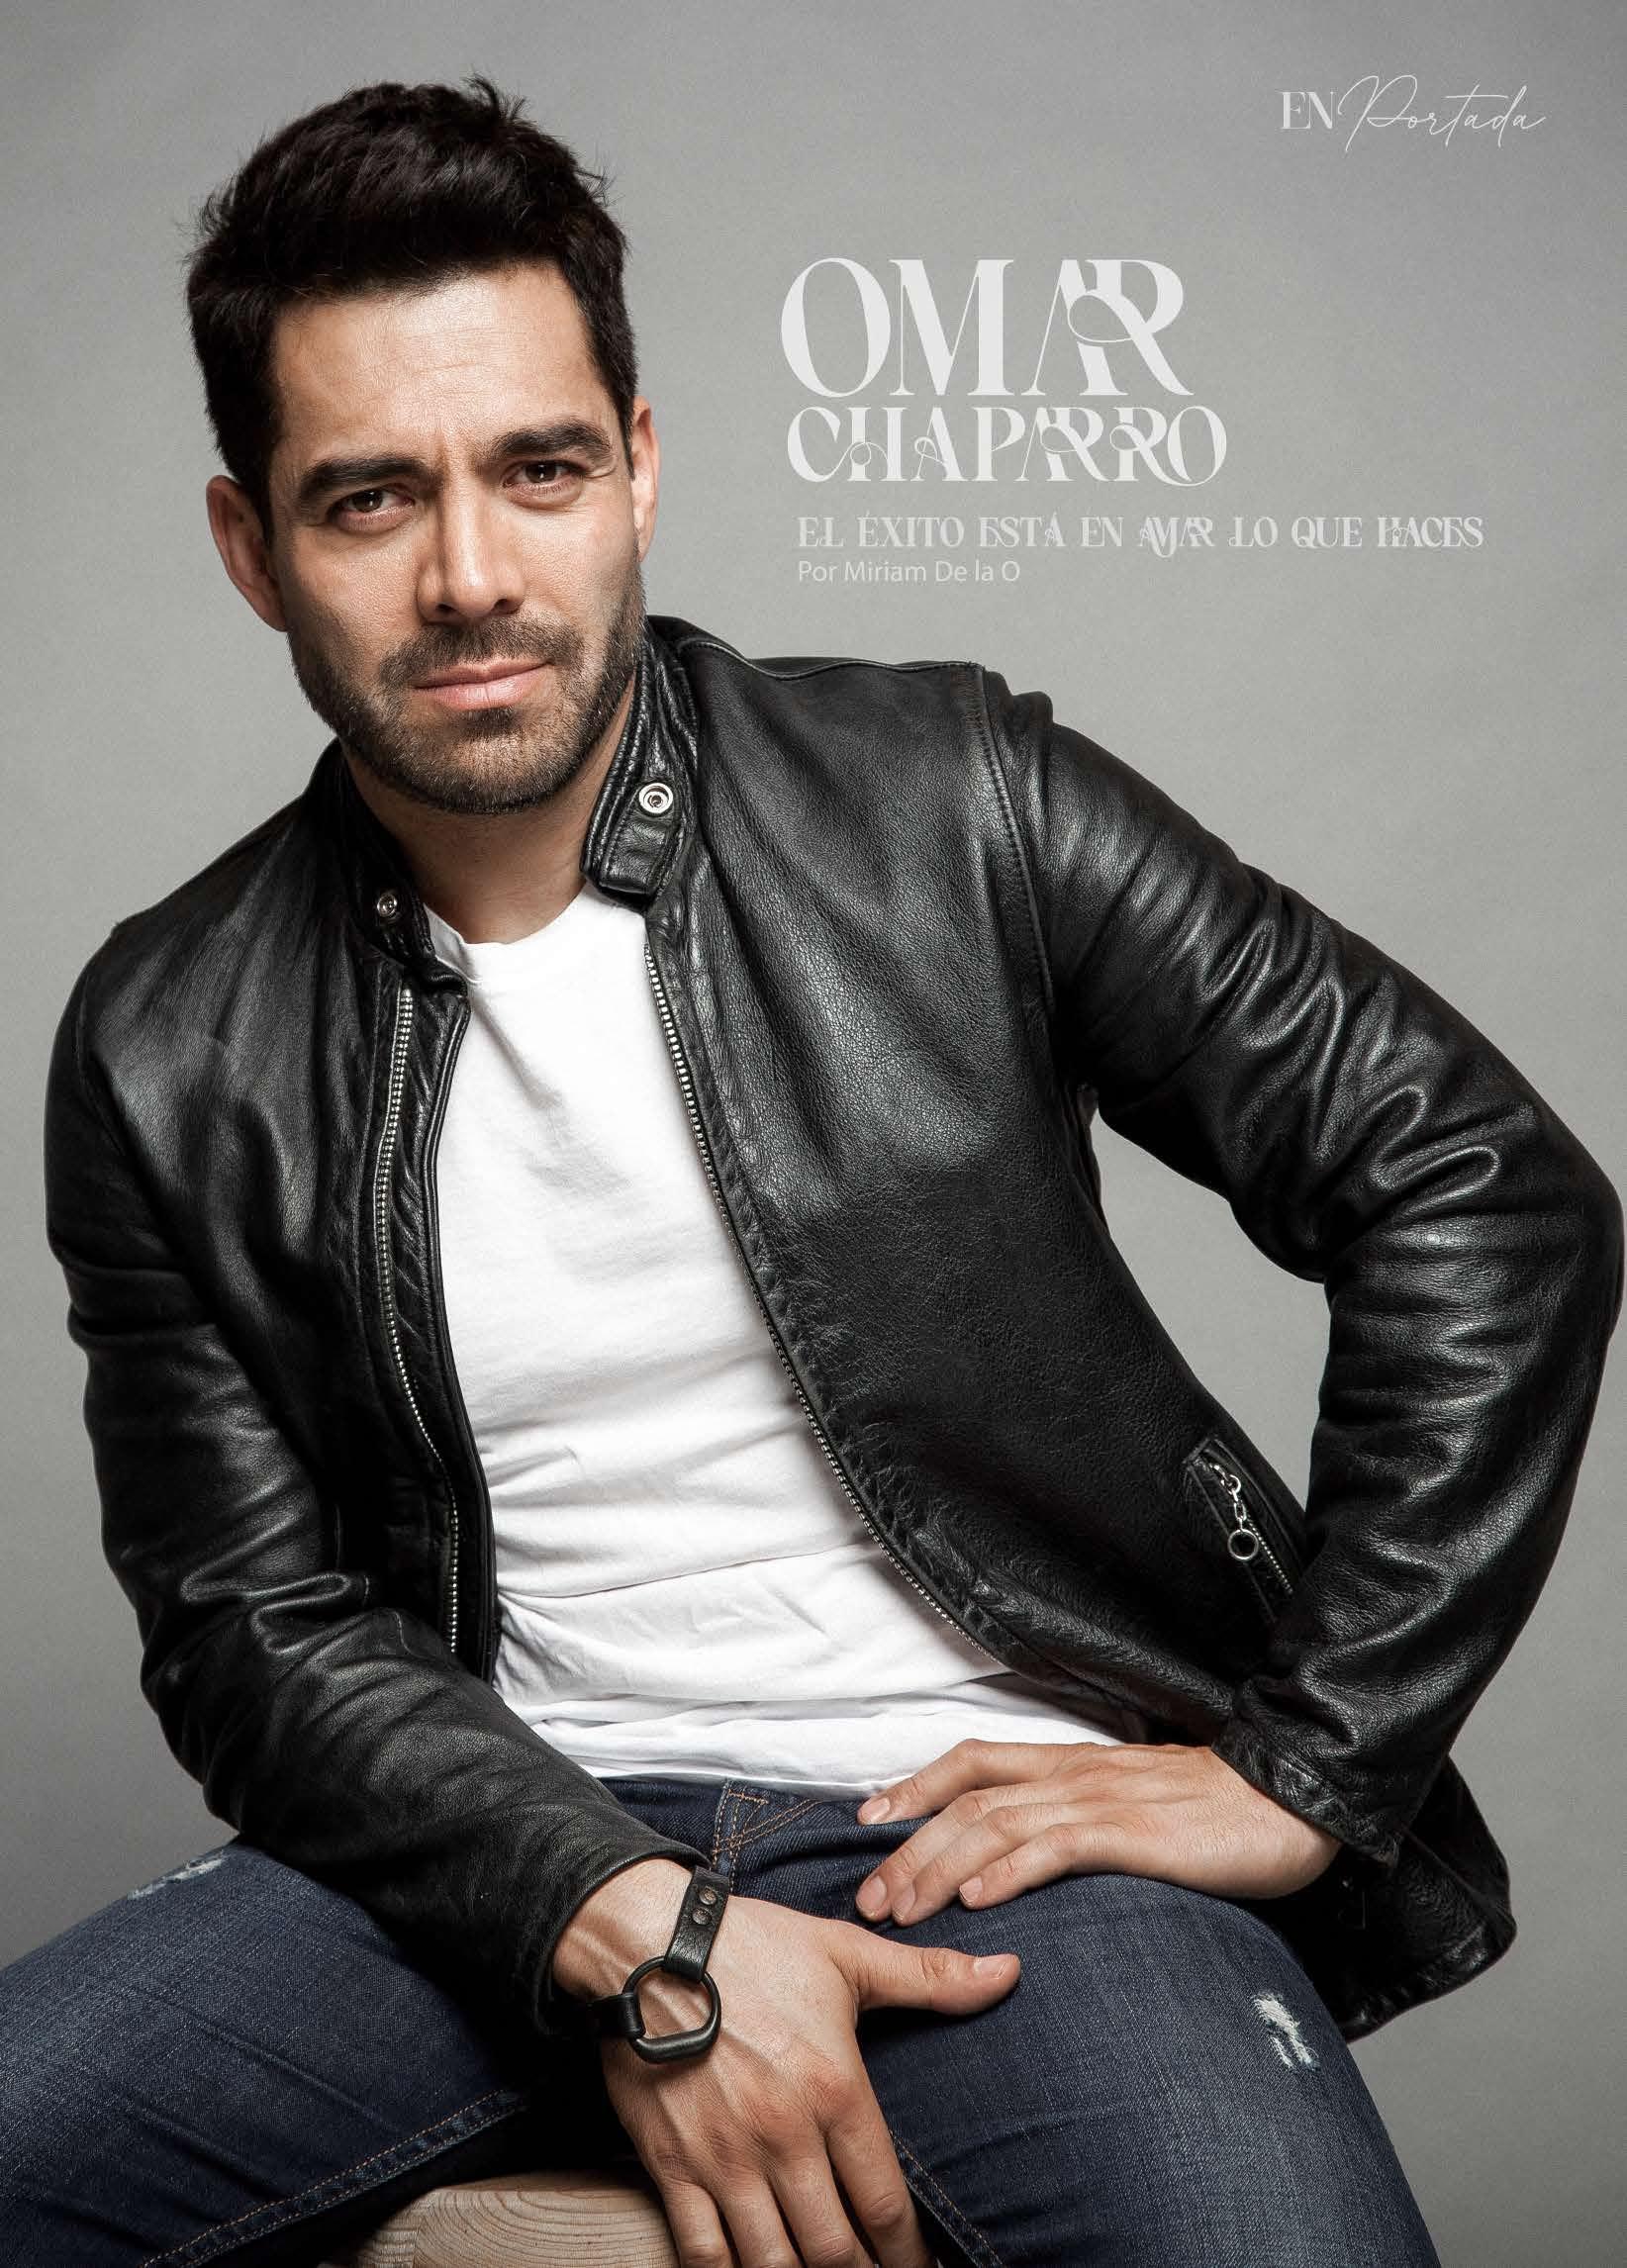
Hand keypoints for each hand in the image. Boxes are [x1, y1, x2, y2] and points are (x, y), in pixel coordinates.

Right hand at [590, 1883, 1020, 2266]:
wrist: (647, 1942)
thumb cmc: (752, 1945)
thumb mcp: (846, 1955)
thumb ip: (929, 1978)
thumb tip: (1008, 1974)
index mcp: (835, 2091)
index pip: (885, 2204)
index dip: (910, 2255)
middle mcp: (785, 2137)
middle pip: (835, 2249)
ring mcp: (725, 2159)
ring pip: (774, 2263)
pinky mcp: (673, 2166)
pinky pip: (702, 2253)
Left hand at [851, 1739, 1339, 1924]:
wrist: (1290, 1796)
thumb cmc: (1216, 1811)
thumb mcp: (1134, 1807)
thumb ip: (1083, 1820)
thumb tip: (1032, 1857)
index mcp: (1072, 1765)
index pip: (973, 1762)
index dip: (914, 1787)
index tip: (867, 1822)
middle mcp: (1074, 1775)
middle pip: (967, 1800)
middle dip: (908, 1847)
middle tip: (868, 1898)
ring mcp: (1100, 1801)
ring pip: (995, 1823)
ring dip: (939, 1867)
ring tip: (902, 1909)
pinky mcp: (1132, 1833)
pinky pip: (1056, 1848)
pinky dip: (1010, 1872)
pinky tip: (980, 1902)